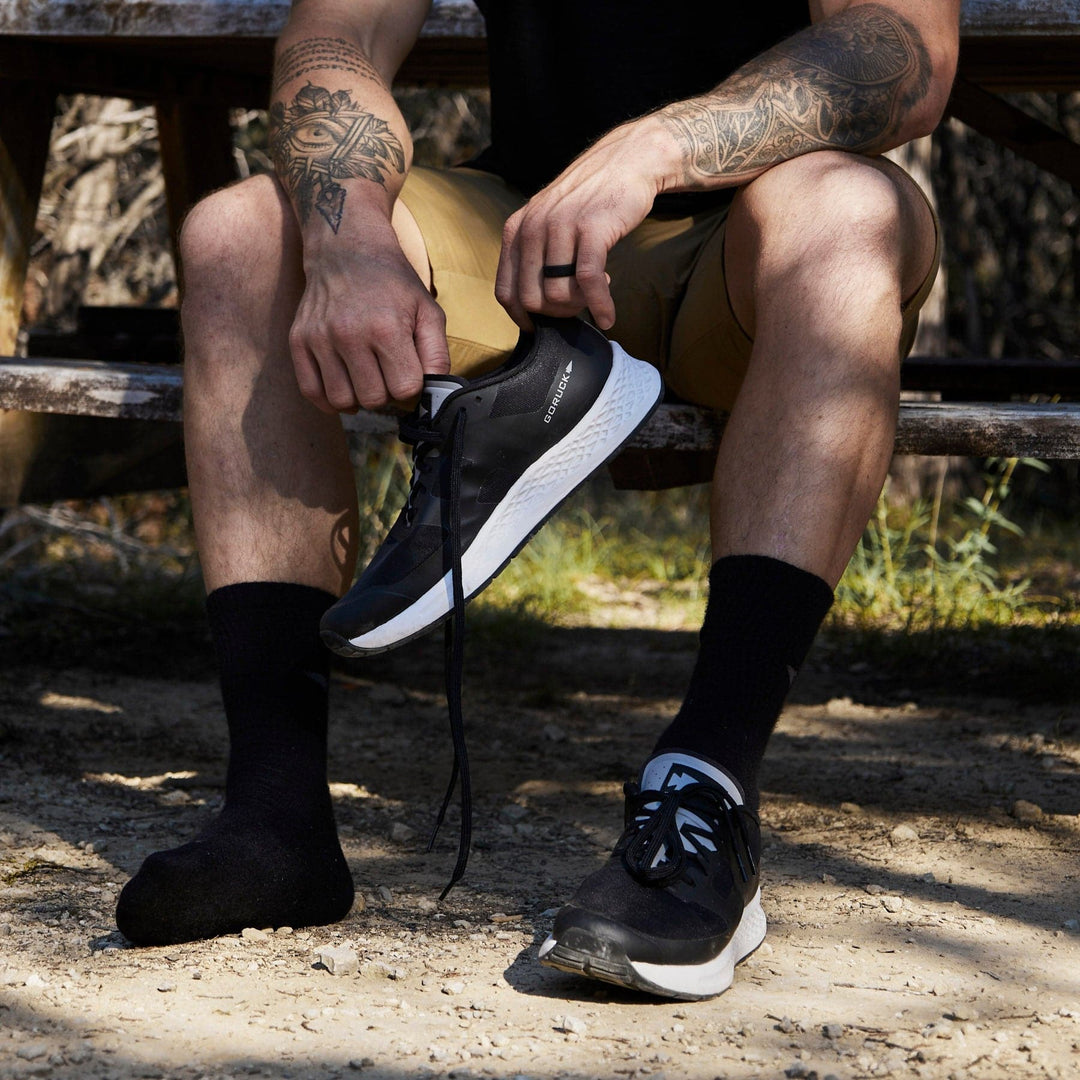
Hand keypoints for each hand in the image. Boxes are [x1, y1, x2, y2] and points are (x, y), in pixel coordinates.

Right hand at [289, 218, 448, 413]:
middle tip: (388, 374)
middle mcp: (349, 334)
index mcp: (386, 328)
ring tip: (367, 379)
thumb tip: (435, 395)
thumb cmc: (393, 284)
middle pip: (374, 399)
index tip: (409, 373)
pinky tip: (346, 387)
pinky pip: (312, 392)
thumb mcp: (428, 311)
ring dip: (359, 398)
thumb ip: (437, 355)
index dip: (412, 388)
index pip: (405, 390)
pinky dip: (329, 400)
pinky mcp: (299, 341)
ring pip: (342, 401)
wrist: (347, 249)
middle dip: (387, 393)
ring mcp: (319, 338)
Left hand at [494, 116, 671, 330]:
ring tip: (595, 293)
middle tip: (576, 308)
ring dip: (579, 305)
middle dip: (555, 314)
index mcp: (517, 229)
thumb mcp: (549, 221)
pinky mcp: (591, 230)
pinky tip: (607, 316)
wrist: (627, 162)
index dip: (520, 317)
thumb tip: (533, 305)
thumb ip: (535, 254)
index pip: (505, 290)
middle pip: (531, 299)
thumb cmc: (590, 201)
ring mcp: (560, 227)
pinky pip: (588, 283)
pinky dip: (599, 306)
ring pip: (557, 295)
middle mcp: (533, 227)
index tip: (538, 328)